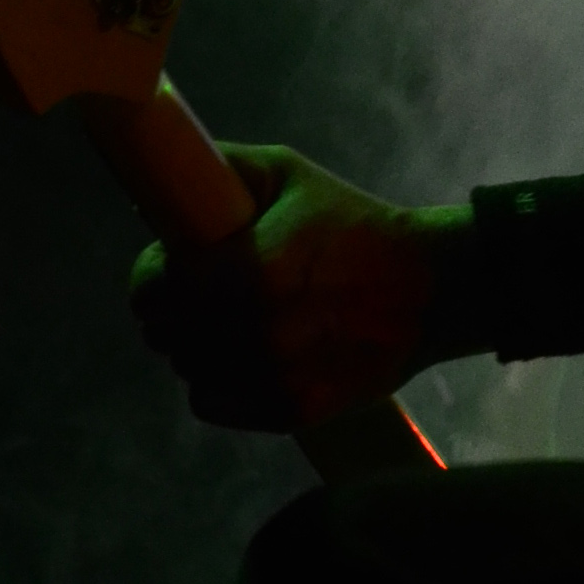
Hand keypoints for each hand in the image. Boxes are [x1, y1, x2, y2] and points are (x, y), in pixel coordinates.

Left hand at [129, 146, 449, 430]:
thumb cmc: (352, 225)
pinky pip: (211, 405)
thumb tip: (159, 190)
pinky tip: (249, 358)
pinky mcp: (290, 411)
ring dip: (198, 349)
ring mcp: (276, 378)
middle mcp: (259, 333)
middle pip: (164, 335)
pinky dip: (218, 384)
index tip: (174, 266)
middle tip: (207, 294)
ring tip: (234, 325)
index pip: (153, 290)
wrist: (430, 290)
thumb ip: (219, 172)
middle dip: (174, 312)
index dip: (153, 277)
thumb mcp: (288, 175)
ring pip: (188, 370)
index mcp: (253, 270)